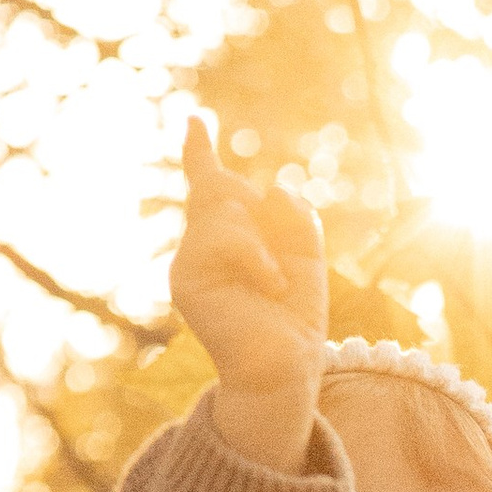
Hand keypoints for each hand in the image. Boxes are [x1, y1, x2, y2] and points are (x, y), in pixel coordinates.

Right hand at [171, 115, 327, 472]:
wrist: (286, 369)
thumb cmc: (294, 321)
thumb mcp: (306, 258)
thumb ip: (295, 218)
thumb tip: (276, 187)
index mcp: (227, 239)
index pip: (210, 186)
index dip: (200, 152)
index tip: (195, 122)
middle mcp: (201, 246)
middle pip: (222, 190)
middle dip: (258, 213)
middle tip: (275, 267)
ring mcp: (189, 261)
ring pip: (225, 211)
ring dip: (262, 244)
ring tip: (273, 283)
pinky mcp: (185, 279)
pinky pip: (224, 236)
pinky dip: (256, 257)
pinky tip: (269, 285)